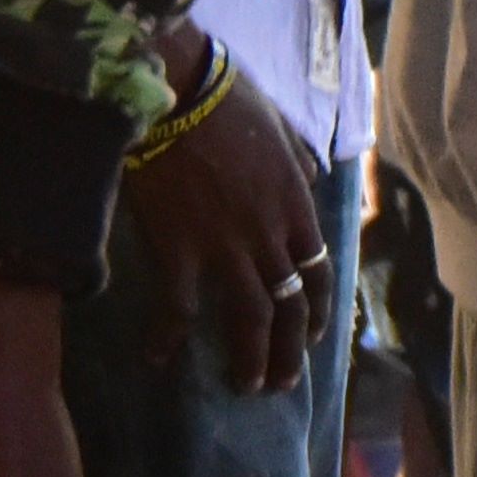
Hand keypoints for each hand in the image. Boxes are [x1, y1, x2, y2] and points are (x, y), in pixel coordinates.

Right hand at [114, 57, 334, 395]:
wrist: (179, 90)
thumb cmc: (228, 100)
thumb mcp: (281, 126)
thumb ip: (297, 160)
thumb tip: (310, 176)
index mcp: (296, 204)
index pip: (318, 269)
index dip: (318, 308)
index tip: (312, 336)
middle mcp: (270, 234)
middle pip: (291, 305)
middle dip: (290, 350)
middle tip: (282, 383)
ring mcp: (226, 246)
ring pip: (250, 316)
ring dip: (250, 357)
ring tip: (246, 386)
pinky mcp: (179, 249)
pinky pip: (178, 307)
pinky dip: (167, 337)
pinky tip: (158, 360)